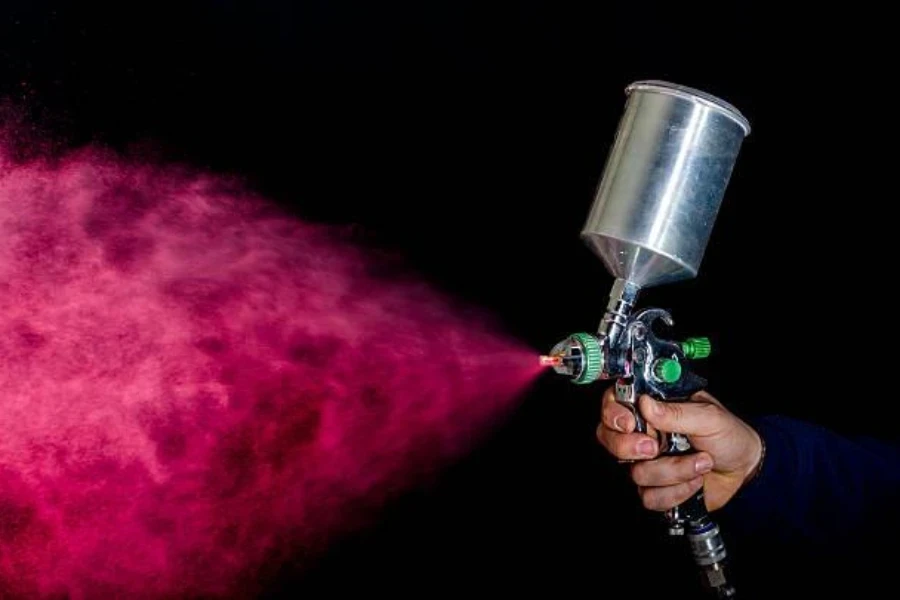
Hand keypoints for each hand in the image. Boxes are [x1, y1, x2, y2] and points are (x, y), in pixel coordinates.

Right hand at [596, 387, 762, 512]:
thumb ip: (676, 412)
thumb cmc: (729, 436)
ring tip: (701, 462)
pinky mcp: (655, 488)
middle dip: (632, 448)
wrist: (745, 471)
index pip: (613, 404)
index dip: (612, 414)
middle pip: (609, 440)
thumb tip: (645, 403)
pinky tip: (695, 481)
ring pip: (636, 473)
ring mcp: (647, 462)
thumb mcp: (709, 417)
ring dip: (674, 471)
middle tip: (656, 447)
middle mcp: (644, 434)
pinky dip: (678, 492)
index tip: (629, 424)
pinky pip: (650, 497)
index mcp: (652, 408)